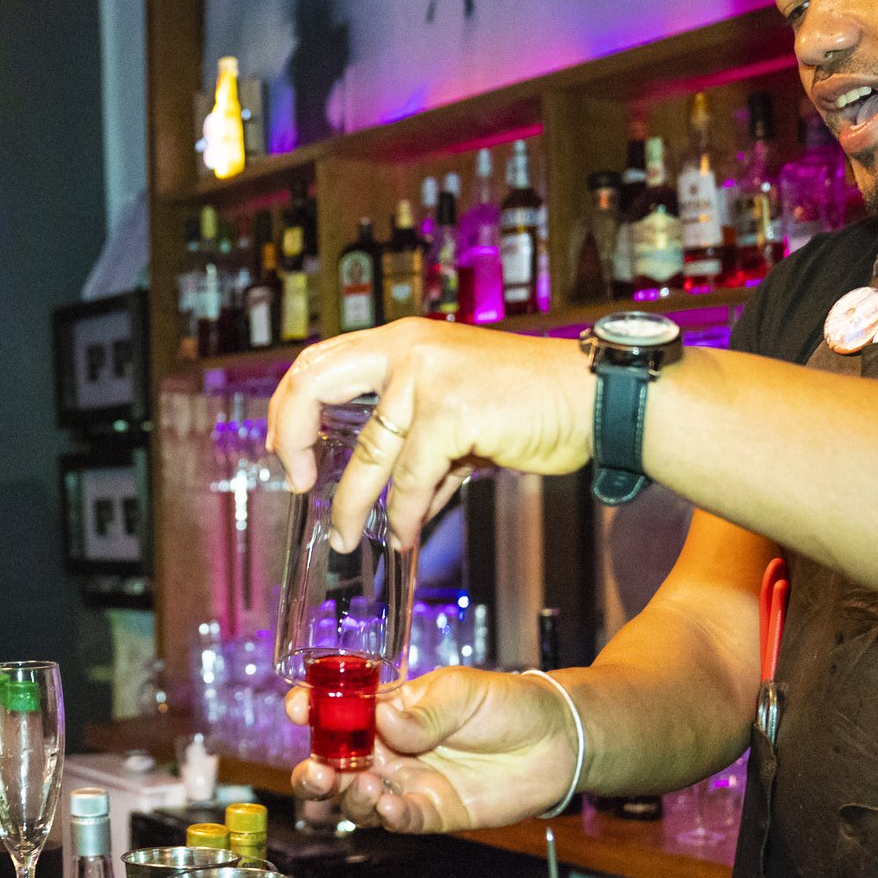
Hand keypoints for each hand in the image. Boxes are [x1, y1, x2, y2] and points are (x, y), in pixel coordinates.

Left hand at [268, 319, 594, 550]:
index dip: (290, 405)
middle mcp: (408, 348)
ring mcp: (429, 377)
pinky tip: (406, 534)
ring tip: (347, 536)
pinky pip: (411, 478)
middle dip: (293, 438)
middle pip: (315, 383)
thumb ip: (415, 441)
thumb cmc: (530, 403)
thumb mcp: (457, 408)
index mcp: (403, 340)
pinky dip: (405, 514)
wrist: (593, 398)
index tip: (284, 447)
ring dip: (352, 505)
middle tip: (295, 480)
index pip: (319, 360)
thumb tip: (387, 499)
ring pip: (367, 453)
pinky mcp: (453, 411)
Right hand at [286, 667, 581, 832]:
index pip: (336, 713)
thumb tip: (383, 720)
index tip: (299, 709)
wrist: (556, 740)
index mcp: (387, 712)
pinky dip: (388, 817)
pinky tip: (390, 806)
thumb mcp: (461, 692)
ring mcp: (408, 783)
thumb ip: (422, 710)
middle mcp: (389, 750)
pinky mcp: (432, 812)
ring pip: (357, 799)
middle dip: (313, 772)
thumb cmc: (507, 705)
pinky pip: (398, 820)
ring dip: (348, 797)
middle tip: (316, 772)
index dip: (311, 710)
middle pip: (333, 766)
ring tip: (363, 786)